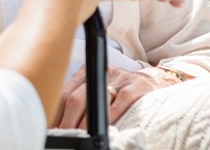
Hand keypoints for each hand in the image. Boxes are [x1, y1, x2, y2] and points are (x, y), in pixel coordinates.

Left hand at [52, 65, 182, 128]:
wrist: (158, 80)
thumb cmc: (124, 89)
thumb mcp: (100, 88)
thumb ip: (82, 99)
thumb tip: (62, 121)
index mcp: (88, 72)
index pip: (64, 91)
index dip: (56, 111)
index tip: (51, 127)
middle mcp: (101, 73)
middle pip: (75, 97)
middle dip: (66, 121)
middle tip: (63, 136)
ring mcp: (119, 79)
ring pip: (94, 100)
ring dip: (84, 123)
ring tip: (79, 136)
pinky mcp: (136, 87)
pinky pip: (120, 101)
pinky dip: (110, 116)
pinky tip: (104, 129)